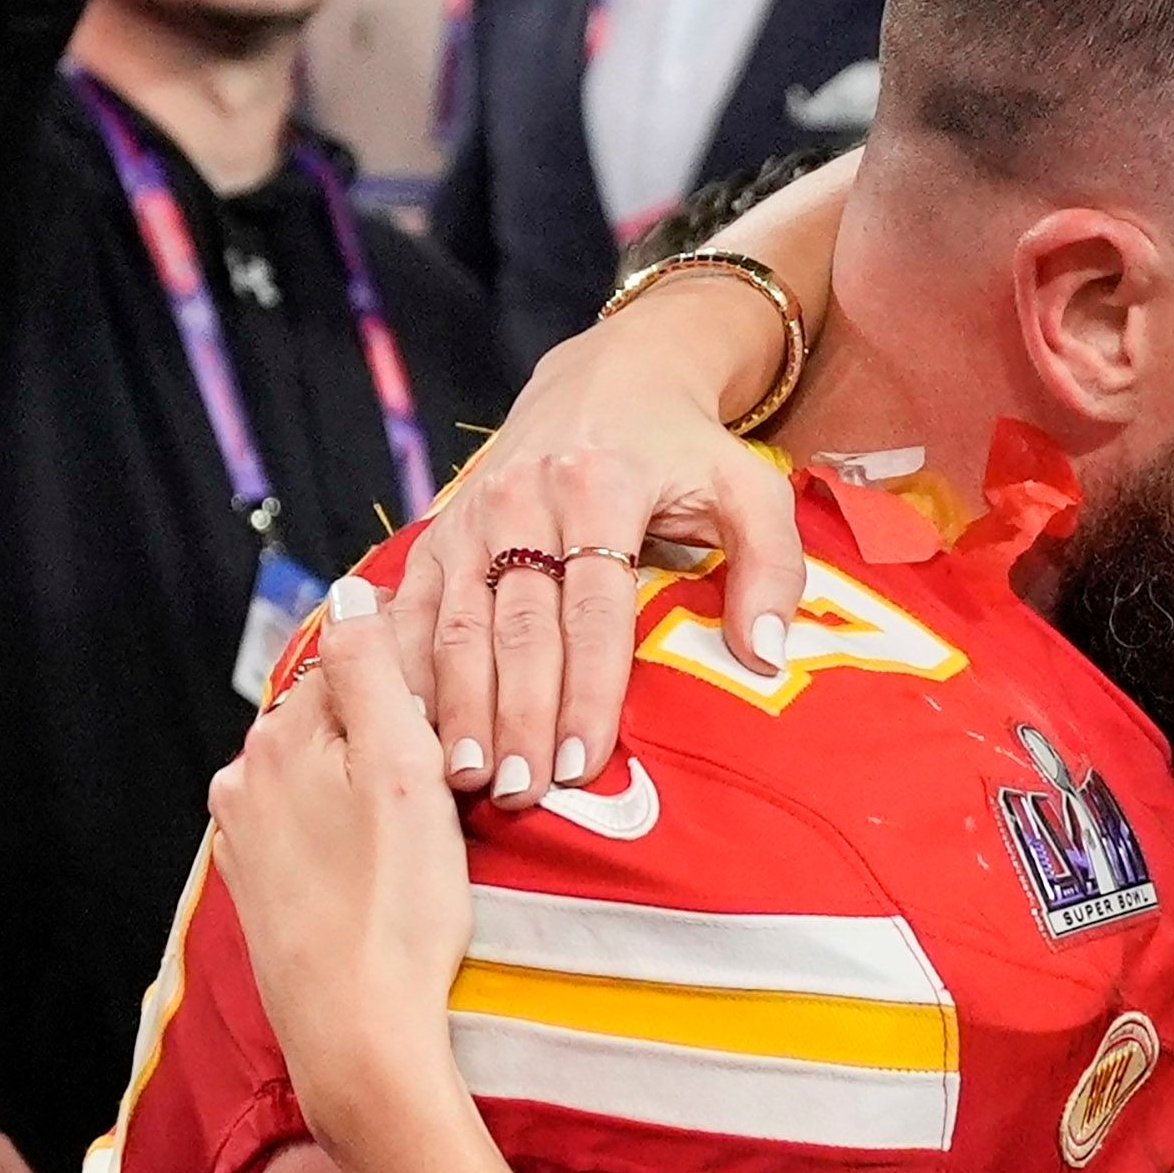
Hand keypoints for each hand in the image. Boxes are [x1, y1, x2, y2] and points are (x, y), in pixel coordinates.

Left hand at [212, 578, 475, 1159]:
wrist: (358, 1036)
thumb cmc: (397, 907)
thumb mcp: (403, 770)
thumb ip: (373, 672)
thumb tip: (352, 593)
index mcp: (280, 738)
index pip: (358, 660)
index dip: (424, 674)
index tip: (472, 701)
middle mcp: (246, 779)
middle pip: (339, 717)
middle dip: (395, 726)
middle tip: (464, 767)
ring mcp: (248, 838)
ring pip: (327, 773)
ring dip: (374, 779)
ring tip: (434, 818)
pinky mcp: (262, 888)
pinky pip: (316, 826)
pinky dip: (354, 827)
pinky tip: (391, 858)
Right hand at [402, 156, 858, 807]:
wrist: (610, 379)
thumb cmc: (686, 451)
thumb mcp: (749, 489)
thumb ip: (771, 567)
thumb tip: (764, 655)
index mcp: (602, 488)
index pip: (593, 610)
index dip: (585, 691)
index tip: (583, 763)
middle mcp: (523, 499)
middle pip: (517, 627)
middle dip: (517, 717)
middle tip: (520, 793)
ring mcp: (471, 516)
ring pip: (455, 623)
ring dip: (456, 706)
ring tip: (463, 779)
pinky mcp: (438, 530)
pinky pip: (410, 608)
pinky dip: (403, 670)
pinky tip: (404, 728)